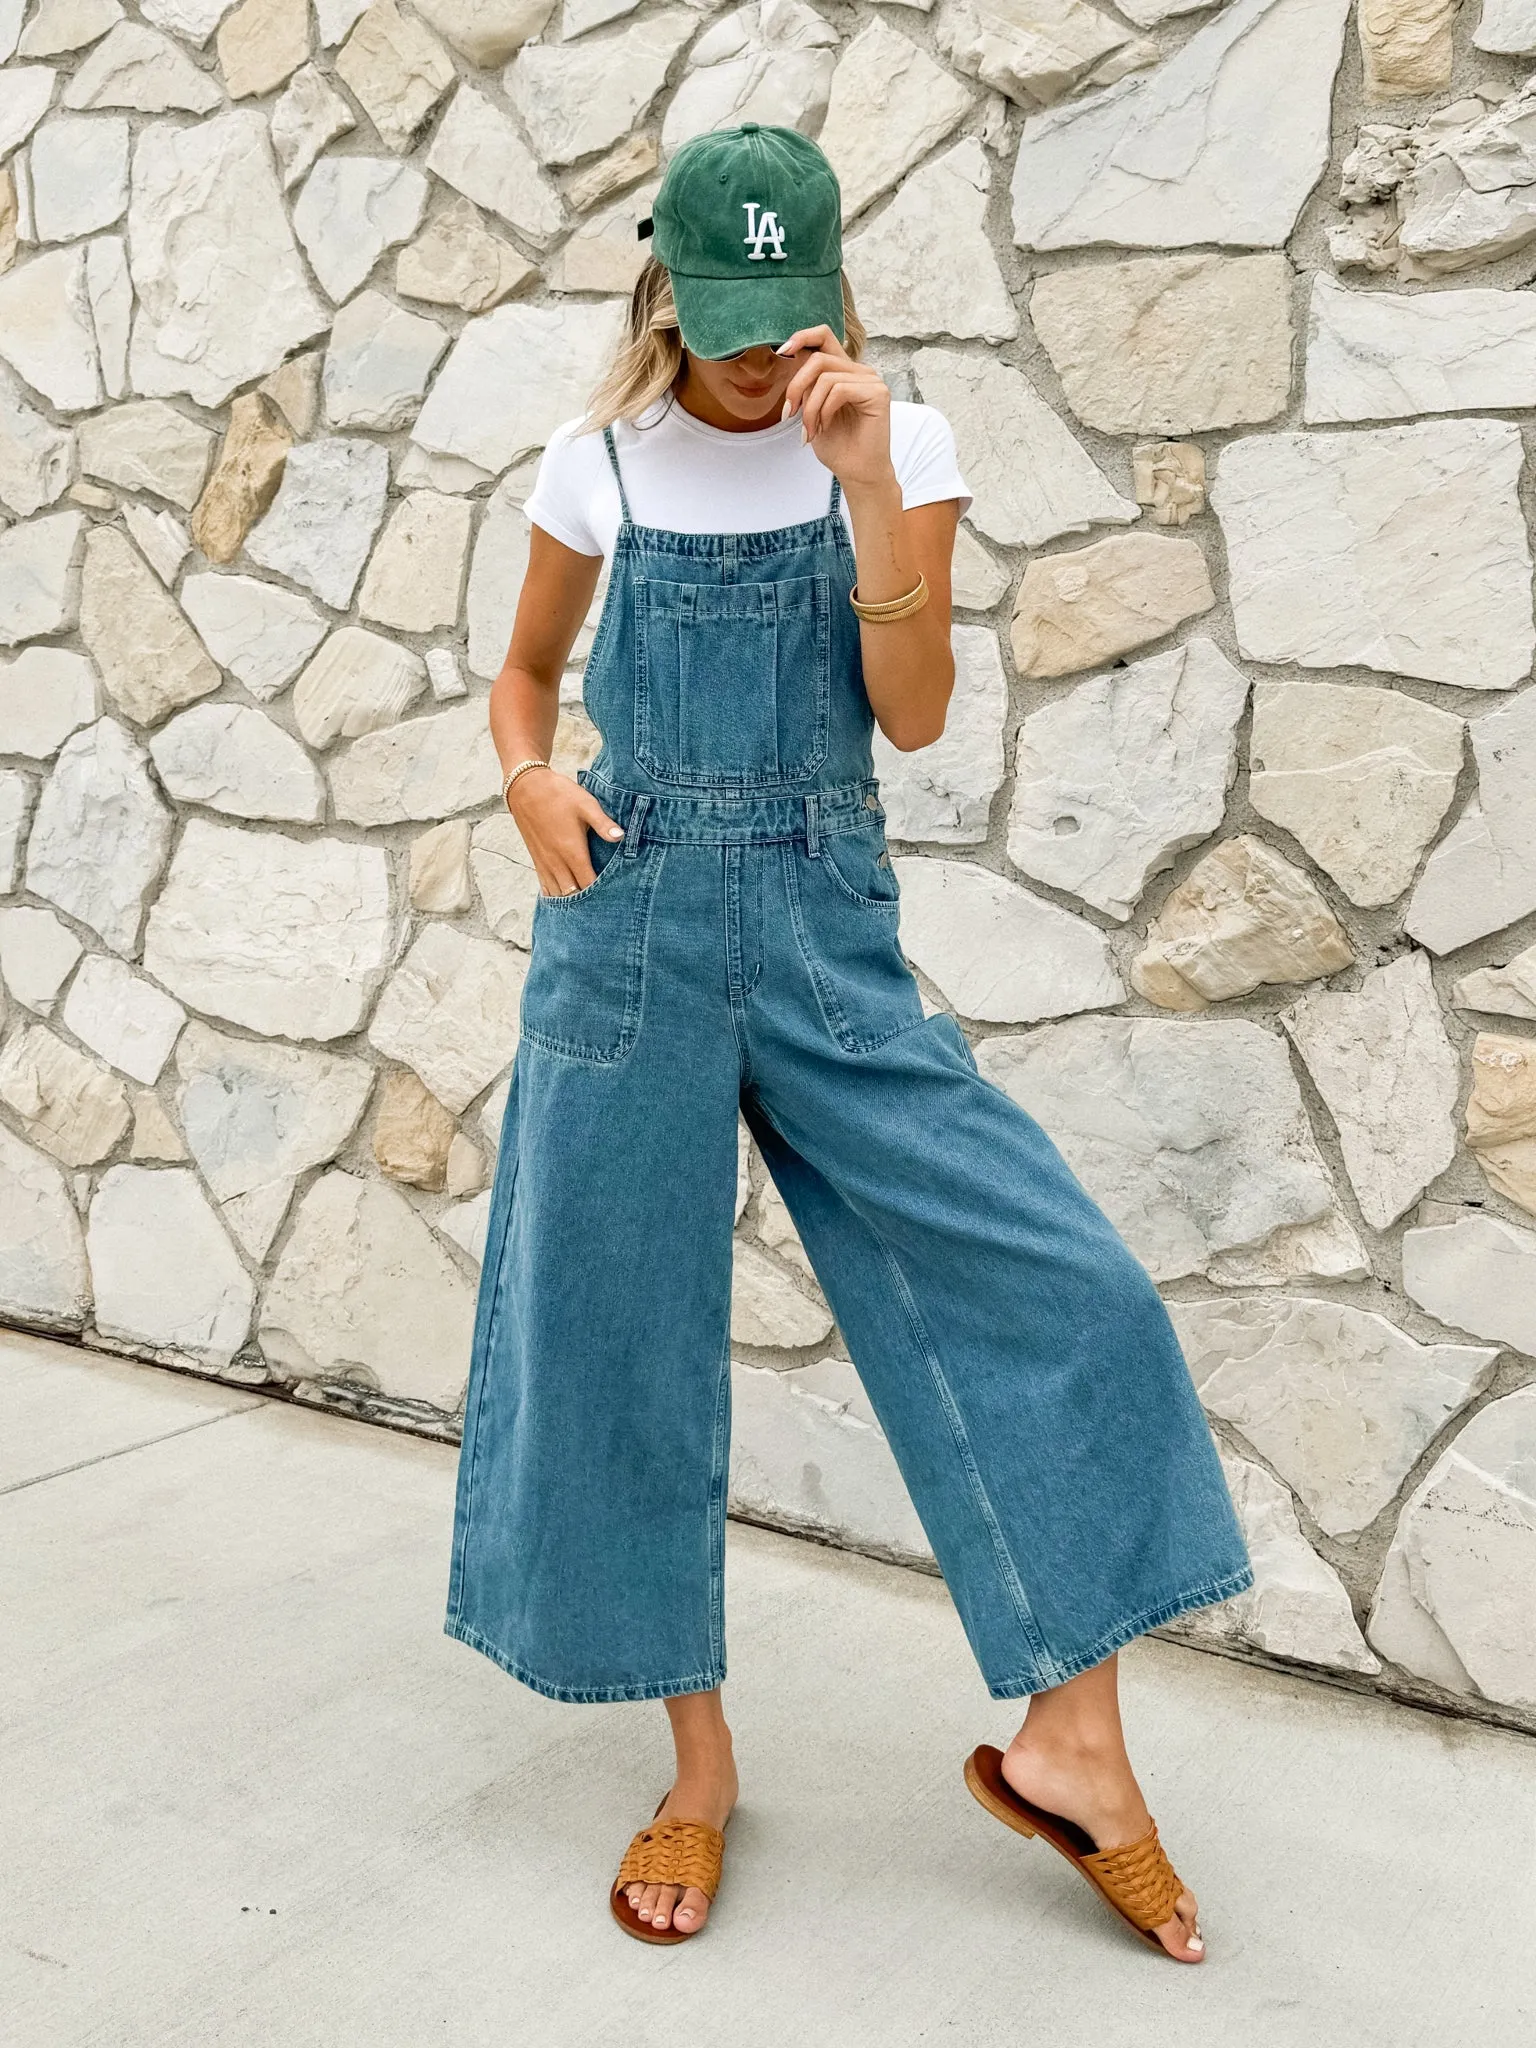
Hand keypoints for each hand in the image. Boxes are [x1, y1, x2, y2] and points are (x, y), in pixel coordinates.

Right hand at [505, 766, 622, 895]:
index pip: (587, 884)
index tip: (612, 894)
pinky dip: (555, 893)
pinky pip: (545, 885)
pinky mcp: (536, 859)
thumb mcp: (586, 804)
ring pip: (557, 893)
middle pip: (572, 894)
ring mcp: (544, 862)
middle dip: (586, 900)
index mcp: (572, 851)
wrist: (526, 787)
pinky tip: (563, 895)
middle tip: (602, 902)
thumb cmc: (559, 794)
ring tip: (585, 902)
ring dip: (570, 899)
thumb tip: (621, 836)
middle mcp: (557, 861)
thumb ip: (603, 823)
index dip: (600, 893)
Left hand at [777, 327, 894, 495]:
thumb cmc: (837, 446)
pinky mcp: (878, 393)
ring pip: (825, 377)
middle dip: (796, 386)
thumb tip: (788, 356)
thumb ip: (806, 384)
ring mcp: (871, 380)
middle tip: (788, 413)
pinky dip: (825, 411)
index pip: (824, 336)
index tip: (781, 352)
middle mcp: (859, 371)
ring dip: (810, 408)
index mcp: (844, 371)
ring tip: (810, 431)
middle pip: (818, 359)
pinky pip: (839, 390)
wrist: (856, 473)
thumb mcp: (811, 409)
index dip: (802, 337)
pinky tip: (825, 428)